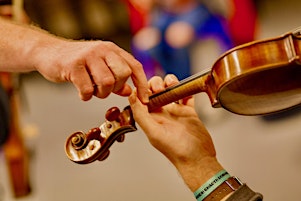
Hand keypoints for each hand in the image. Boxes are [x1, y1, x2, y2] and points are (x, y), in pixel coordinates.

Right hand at [34, 40, 148, 101]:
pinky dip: (86, 96)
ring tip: (91, 90)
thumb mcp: (100, 67)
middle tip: (104, 89)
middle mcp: (103, 50)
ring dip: (100, 93)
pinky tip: (81, 92)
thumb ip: (116, 80)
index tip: (144, 100)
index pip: (135, 66)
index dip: (142, 84)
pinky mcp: (73, 65)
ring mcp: (88, 56)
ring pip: (107, 82)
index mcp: (112, 50)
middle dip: (116, 88)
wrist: (48, 52)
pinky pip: (87, 88)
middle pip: (123, 74)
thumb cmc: (78, 63)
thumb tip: (130, 92)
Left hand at [129, 74, 222, 190]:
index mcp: (150, 118)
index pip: (141, 98)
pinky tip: (186, 89)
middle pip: (155, 91)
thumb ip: (141, 115)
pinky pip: (186, 95)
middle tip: (161, 89)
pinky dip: (187, 89)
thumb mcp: (154, 133)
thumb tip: (132, 97)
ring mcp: (175, 111)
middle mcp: (162, 113)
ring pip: (170, 90)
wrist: (198, 158)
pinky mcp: (189, 111)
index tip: (146, 86)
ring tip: (173, 85)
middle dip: (157, 84)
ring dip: (171, 83)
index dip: (142, 89)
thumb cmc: (176, 150)